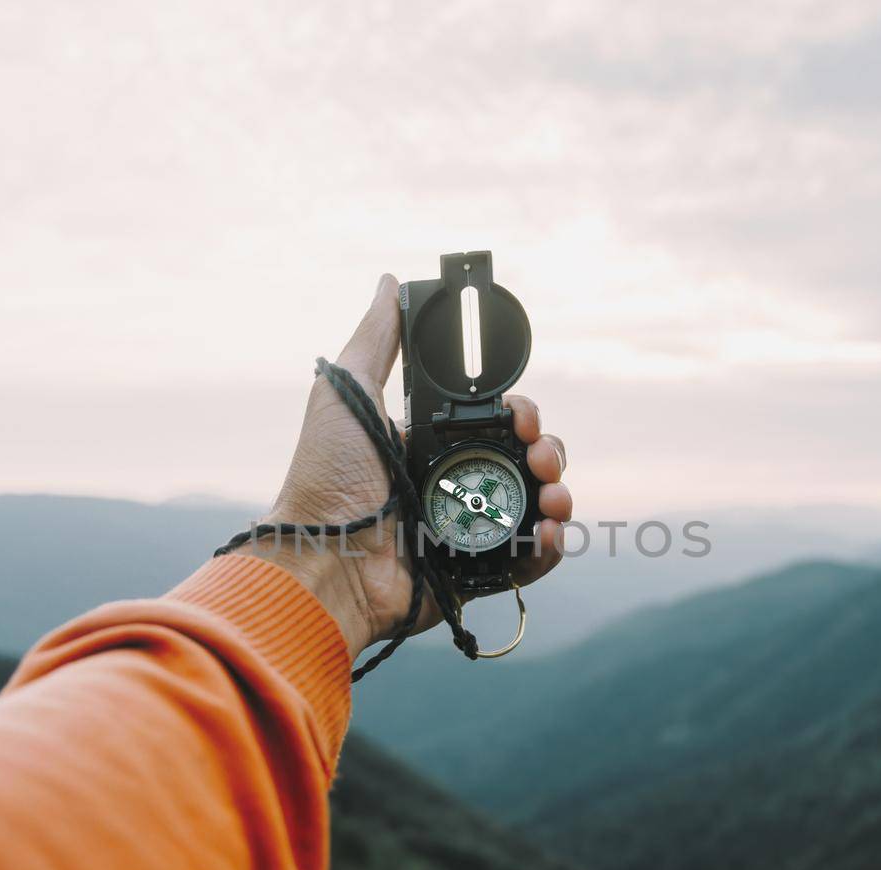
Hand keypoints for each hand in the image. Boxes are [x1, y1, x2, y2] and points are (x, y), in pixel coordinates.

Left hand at [240, 274, 572, 660]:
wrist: (323, 558)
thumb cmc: (325, 478)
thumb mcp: (347, 393)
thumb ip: (375, 339)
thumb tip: (389, 282)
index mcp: (429, 445)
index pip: (494, 423)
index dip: (519, 412)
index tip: (519, 410)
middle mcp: (452, 486)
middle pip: (525, 462)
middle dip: (547, 452)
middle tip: (539, 453)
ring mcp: (465, 532)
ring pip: (534, 506)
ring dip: (557, 494)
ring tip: (552, 494)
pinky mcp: (473, 574)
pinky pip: (527, 560)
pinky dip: (549, 546)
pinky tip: (549, 530)